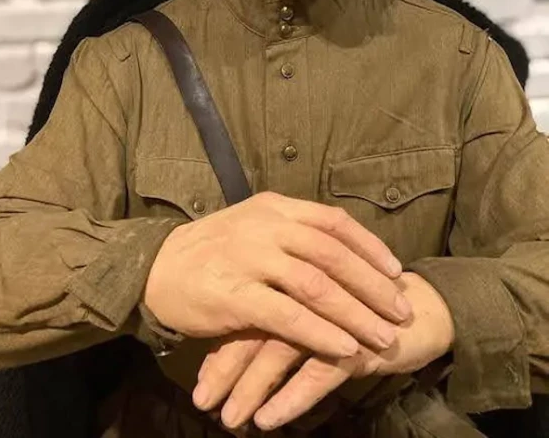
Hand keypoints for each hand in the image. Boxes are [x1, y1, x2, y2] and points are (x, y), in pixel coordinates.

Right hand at [145, 192, 410, 358]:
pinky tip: (344, 349)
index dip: (369, 247)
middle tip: (401, 310)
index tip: (395, 271)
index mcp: (275, 208)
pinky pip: (289, 316)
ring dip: (355, 313)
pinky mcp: (236, 295)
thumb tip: (340, 251)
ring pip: (317, 285)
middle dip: (372, 285)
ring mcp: (250, 258)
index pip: (333, 221)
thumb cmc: (212, 250)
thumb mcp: (252, 225)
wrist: (156, 267)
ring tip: (382, 337)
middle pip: (333, 254)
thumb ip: (291, 234)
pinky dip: (321, 333)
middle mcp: (266, 227)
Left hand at [193, 272, 453, 431]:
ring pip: (280, 351)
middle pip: (256, 327)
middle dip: (227, 369)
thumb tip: (225, 338)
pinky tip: (270, 419)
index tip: (198, 379)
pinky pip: (317, 373)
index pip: (246, 305)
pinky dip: (291, 397)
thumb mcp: (313, 306)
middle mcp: (307, 290)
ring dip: (252, 388)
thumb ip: (276, 309)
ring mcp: (332, 315)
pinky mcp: (357, 341)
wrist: (419, 309)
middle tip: (204, 402)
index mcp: (291, 272)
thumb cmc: (358, 305)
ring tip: (230, 418)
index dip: (219, 342)